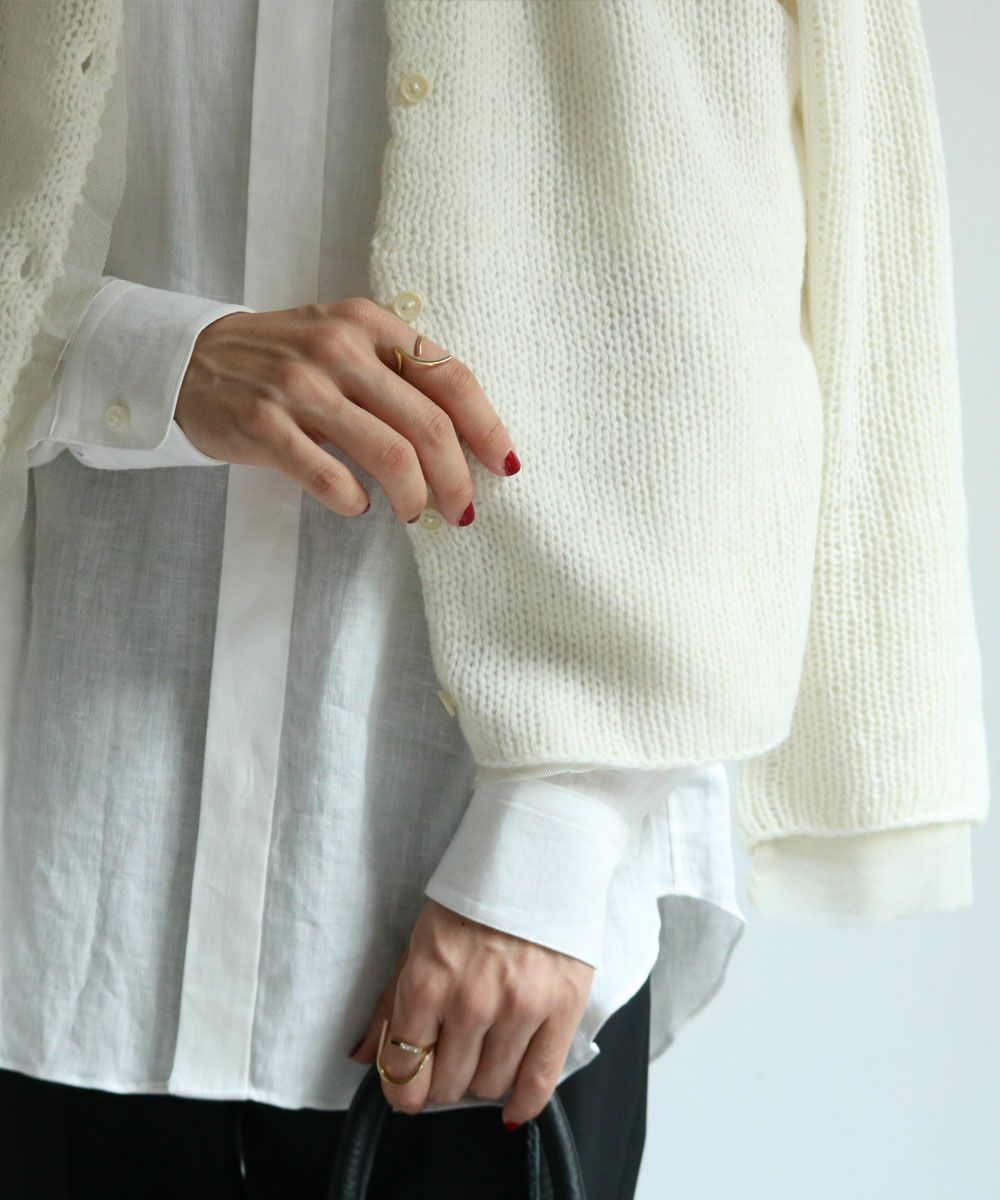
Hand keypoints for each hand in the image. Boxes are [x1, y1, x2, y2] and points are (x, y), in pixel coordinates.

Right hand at [173, 297, 519, 523]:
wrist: (191, 360)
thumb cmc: (284, 357)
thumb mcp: (343, 340)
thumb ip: (397, 373)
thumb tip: (467, 436)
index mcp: (367, 322)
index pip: (450, 377)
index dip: (487, 427)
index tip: (504, 464)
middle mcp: (338, 348)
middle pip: (429, 425)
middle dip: (457, 479)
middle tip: (461, 510)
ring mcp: (299, 387)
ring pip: (389, 456)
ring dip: (413, 498)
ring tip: (412, 513)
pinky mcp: (263, 426)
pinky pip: (330, 478)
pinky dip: (354, 502)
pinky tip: (358, 505)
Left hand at [348, 899, 594, 1127]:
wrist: (536, 858)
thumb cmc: (475, 898)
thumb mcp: (421, 940)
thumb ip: (393, 1001)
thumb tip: (363, 1053)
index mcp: (428, 981)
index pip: (403, 1070)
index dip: (401, 1088)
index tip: (407, 1087)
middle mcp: (471, 1002)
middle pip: (446, 1085)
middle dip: (443, 1079)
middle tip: (451, 1057)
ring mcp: (519, 1009)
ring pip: (490, 1086)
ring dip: (482, 1079)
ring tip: (485, 1051)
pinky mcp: (561, 1010)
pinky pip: (539, 1082)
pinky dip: (523, 1101)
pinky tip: (514, 1099)